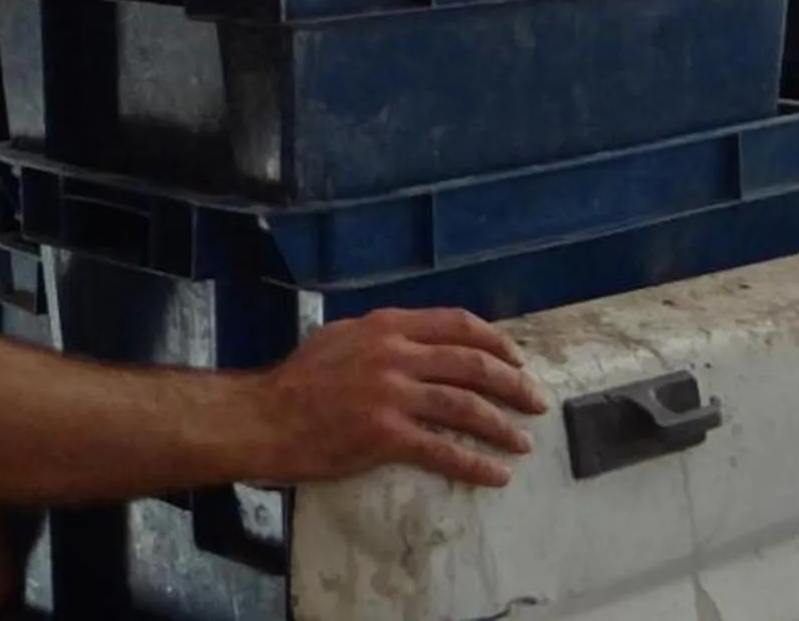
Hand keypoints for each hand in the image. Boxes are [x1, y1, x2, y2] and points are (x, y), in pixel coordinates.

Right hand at [243, 307, 549, 488]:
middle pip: (472, 365)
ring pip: (465, 407)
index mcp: (387, 326)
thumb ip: (383, 335)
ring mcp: (391, 395)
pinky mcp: (385, 436)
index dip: (495, 341)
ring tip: (523, 442)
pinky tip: (495, 475)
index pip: (457, 324)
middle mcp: (395, 354)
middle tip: (536, 401)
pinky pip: (442, 450)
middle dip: (512, 384)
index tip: (517, 359)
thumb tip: (418, 340)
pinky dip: (475, 464)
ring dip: (502, 427)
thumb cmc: (297, 381)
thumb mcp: (341, 337)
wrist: (262, 418)